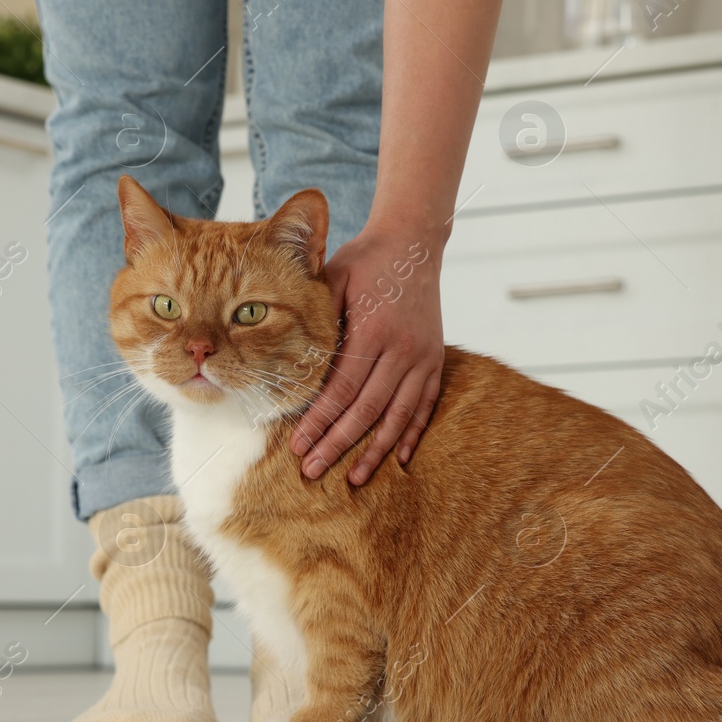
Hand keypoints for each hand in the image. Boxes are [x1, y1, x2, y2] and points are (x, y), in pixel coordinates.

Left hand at [290, 225, 444, 484]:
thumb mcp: (333, 280)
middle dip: (337, 444)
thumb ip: (315, 319)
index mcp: (373, 330)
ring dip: (375, 451)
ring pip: (398, 416)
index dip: (319, 421)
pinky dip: (411, 434)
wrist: (413, 243)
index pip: (341, 389)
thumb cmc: (364, 261)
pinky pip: (424, 406)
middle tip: (312, 470)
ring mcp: (422, 357)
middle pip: (366, 410)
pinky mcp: (434, 360)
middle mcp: (402, 349)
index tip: (297, 445)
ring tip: (353, 479)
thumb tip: (287, 364)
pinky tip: (400, 460)